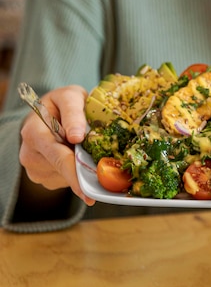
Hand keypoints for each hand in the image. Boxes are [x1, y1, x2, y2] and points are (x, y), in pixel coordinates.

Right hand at [19, 85, 94, 205]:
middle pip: (62, 170)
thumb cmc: (62, 102)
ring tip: (88, 150)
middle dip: (85, 173)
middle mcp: (29, 154)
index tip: (87, 188)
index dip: (74, 172)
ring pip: (65, 177)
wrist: (47, 112)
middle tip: (105, 178)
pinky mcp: (43, 178)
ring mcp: (35, 169)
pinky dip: (76, 172)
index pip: (57, 156)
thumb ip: (73, 113)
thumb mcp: (70, 97)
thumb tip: (76, 137)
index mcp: (33, 132)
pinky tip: (79, 157)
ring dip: (81, 169)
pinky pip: (64, 180)